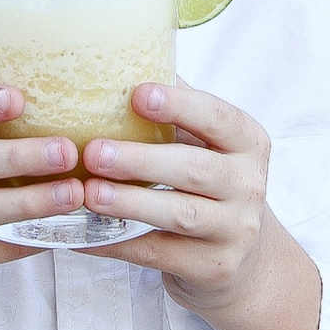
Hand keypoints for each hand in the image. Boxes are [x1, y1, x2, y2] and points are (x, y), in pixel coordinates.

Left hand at [82, 81, 269, 318]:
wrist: (243, 260)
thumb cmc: (208, 184)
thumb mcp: (205, 145)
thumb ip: (176, 109)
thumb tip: (115, 62)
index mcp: (248, 141)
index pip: (218, 117)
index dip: (180, 105)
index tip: (137, 94)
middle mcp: (249, 184)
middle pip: (194, 169)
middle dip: (141, 160)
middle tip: (93, 151)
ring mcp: (235, 230)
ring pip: (179, 214)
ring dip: (129, 203)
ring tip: (88, 193)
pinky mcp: (214, 268)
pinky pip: (159, 254)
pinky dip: (117, 243)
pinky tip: (80, 235)